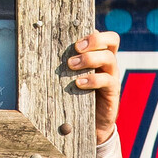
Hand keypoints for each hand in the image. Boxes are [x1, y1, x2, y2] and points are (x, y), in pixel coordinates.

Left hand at [66, 30, 121, 144]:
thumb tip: (45, 46)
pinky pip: (107, 81)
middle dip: (94, 40)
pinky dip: (92, 80)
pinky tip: (78, 83)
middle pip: (113, 40)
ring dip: (89, 59)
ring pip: (109, 59)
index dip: (96, 34)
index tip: (77, 42)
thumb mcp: (72, 75)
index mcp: (101, 55)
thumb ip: (68, 62)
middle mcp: (109, 64)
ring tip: (71, 65)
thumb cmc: (76, 94)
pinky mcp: (112, 93)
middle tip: (76, 48)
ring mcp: (112, 77)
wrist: (89, 123)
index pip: (108, 37)